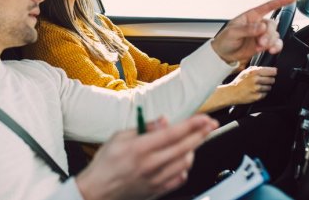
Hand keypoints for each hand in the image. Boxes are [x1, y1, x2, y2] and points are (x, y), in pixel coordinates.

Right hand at [76, 115, 217, 199]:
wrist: (97, 191)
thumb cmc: (105, 163)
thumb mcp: (119, 136)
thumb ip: (144, 128)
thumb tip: (164, 121)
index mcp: (140, 148)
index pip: (173, 134)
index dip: (192, 125)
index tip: (204, 118)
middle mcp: (150, 165)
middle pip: (185, 147)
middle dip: (202, 134)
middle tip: (211, 125)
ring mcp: (156, 180)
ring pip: (185, 163)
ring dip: (193, 149)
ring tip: (193, 141)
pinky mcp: (158, 190)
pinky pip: (180, 178)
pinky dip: (185, 167)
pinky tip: (182, 160)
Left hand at [211, 0, 295, 63]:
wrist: (224, 54)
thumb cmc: (225, 40)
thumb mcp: (233, 32)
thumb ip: (247, 29)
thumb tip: (262, 27)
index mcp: (251, 16)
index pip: (267, 6)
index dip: (280, 1)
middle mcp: (258, 24)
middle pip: (272, 24)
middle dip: (268, 34)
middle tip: (261, 42)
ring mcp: (262, 35)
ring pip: (275, 35)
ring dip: (271, 41)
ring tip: (260, 47)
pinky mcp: (264, 44)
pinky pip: (276, 43)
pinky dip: (276, 47)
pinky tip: (271, 50)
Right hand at [228, 66, 276, 103]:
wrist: (232, 93)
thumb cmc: (238, 82)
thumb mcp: (245, 71)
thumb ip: (256, 69)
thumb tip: (268, 69)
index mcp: (254, 72)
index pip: (272, 71)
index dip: (273, 72)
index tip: (273, 73)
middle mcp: (256, 79)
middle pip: (272, 79)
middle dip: (269, 80)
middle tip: (262, 81)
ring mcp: (257, 88)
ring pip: (269, 87)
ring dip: (265, 87)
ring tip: (258, 87)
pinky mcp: (257, 96)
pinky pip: (265, 94)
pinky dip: (262, 93)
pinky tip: (256, 92)